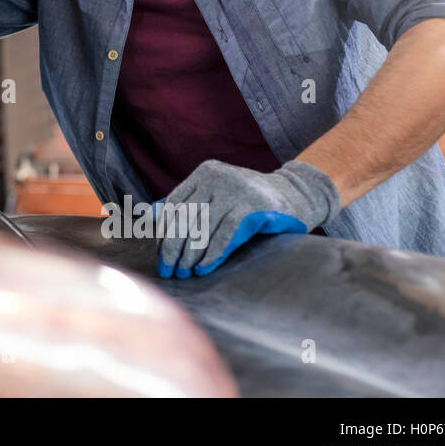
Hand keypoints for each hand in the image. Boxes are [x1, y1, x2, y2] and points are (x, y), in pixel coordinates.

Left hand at [156, 159, 339, 278]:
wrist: (296, 194)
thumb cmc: (250, 200)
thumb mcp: (217, 196)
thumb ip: (186, 203)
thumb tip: (148, 216)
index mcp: (205, 173)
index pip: (175, 203)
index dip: (164, 231)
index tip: (160, 253)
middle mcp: (218, 177)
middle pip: (186, 217)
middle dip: (173, 247)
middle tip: (167, 269)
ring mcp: (236, 190)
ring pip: (203, 227)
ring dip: (190, 254)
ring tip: (184, 272)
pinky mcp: (253, 205)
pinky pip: (226, 234)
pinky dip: (212, 253)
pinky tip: (203, 267)